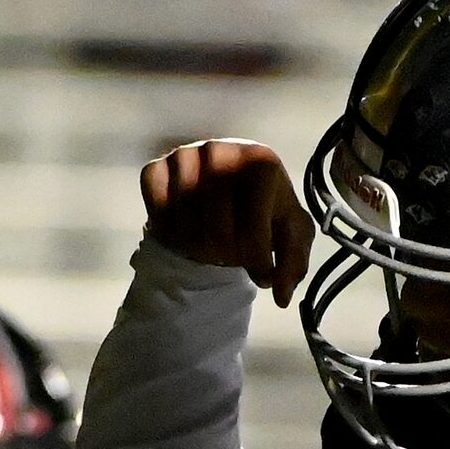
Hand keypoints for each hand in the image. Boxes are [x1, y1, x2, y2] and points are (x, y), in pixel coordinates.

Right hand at [141, 140, 313, 306]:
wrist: (232, 186)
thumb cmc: (266, 211)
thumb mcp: (290, 236)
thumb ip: (293, 265)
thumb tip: (282, 296)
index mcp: (261, 162)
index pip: (253, 228)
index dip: (256, 262)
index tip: (262, 276)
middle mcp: (220, 152)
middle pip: (217, 232)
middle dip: (227, 258)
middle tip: (234, 258)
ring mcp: (184, 156)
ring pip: (185, 226)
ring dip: (199, 249)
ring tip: (213, 246)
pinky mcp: (155, 167)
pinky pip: (158, 212)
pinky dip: (170, 233)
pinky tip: (186, 232)